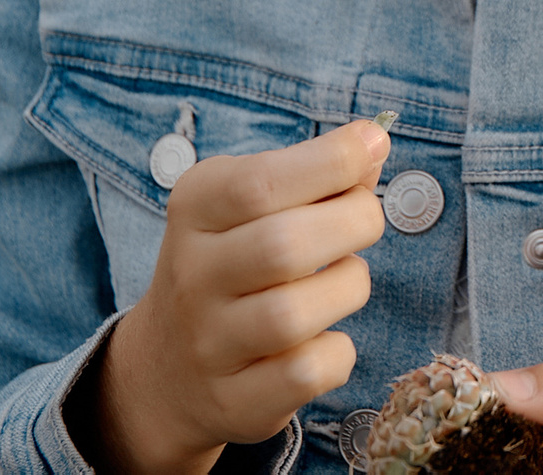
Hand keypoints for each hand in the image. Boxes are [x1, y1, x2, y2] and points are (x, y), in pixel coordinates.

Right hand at [84, 120, 388, 474]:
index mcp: (195, 209)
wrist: (168, 364)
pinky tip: (326, 337)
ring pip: (294, 315)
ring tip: (343, 280)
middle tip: (364, 220)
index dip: (332, 161)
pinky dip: (338, 352)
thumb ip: (315, 172)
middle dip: (354, 222)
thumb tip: (374, 142)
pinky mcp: (234, 401)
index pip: (259, 182)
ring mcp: (208, 345)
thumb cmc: (237, 260)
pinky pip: (307, 373)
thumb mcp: (254, 202)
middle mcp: (191, 276)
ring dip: (348, 286)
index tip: (372, 146)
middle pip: (284, 246)